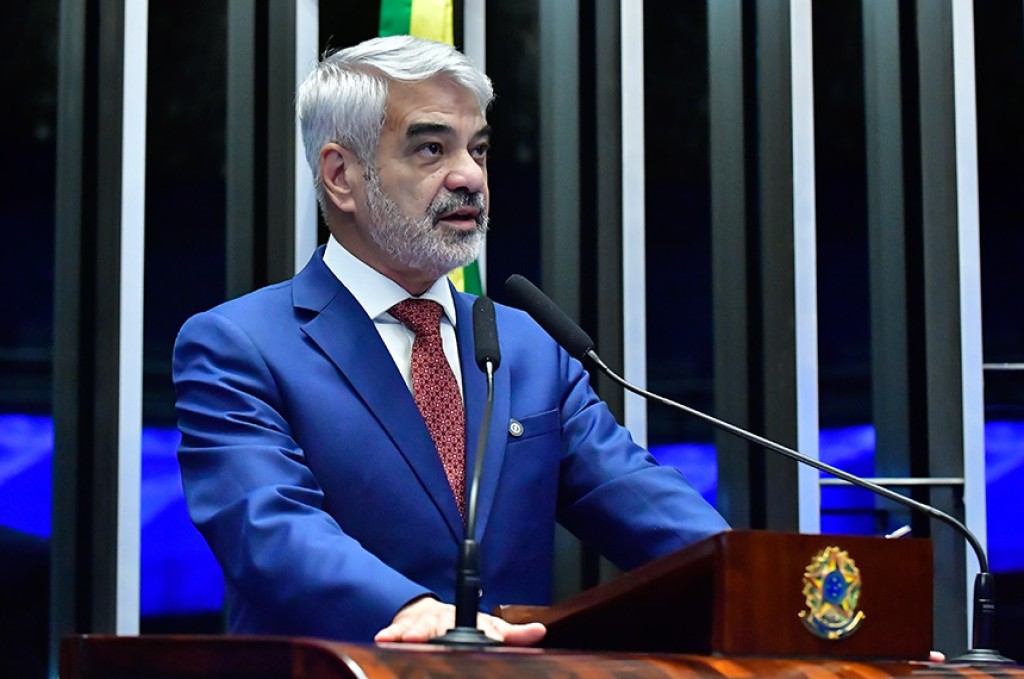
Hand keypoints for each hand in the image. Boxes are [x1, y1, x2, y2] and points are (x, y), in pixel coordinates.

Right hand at [374, 596, 546, 645]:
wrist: (430, 612)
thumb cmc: (461, 624)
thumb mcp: (490, 628)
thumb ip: (513, 634)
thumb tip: (540, 630)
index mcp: (469, 617)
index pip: (479, 624)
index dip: (485, 632)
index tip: (491, 639)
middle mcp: (445, 617)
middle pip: (442, 623)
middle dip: (437, 630)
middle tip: (434, 637)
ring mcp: (424, 621)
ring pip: (418, 626)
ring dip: (412, 632)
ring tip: (408, 639)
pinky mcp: (405, 626)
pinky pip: (396, 630)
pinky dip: (390, 633)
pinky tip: (384, 639)